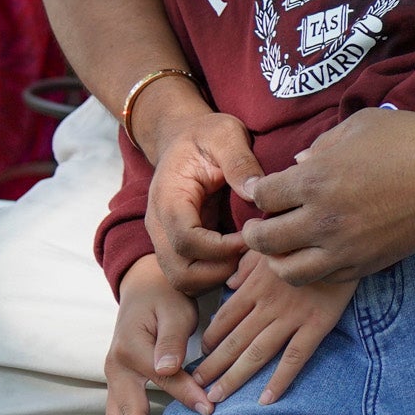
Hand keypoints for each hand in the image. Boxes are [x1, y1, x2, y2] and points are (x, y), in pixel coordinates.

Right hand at [105, 254, 210, 414]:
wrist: (144, 284)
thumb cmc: (165, 295)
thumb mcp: (174, 309)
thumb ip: (172, 340)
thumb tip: (169, 369)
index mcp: (131, 349)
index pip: (164, 379)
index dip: (188, 394)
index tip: (210, 409)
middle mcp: (116, 367)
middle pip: (124, 412)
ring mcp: (114, 377)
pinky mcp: (120, 383)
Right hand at [145, 111, 263, 293]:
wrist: (183, 137)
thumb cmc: (206, 135)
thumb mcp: (226, 134)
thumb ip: (240, 161)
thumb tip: (256, 192)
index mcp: (168, 198)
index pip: (185, 241)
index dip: (221, 247)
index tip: (252, 235)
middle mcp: (159, 225)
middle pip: (179, 271)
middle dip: (219, 270)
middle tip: (253, 252)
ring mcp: (166, 238)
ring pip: (183, 280)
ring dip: (218, 276)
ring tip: (249, 255)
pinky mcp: (179, 245)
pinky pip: (192, 274)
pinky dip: (216, 274)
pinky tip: (242, 255)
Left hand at [193, 252, 358, 405]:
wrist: (342, 237)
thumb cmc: (307, 240)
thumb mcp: (271, 246)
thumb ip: (248, 264)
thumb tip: (229, 284)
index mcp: (255, 285)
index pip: (224, 318)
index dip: (210, 339)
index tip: (201, 354)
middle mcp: (267, 305)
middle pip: (233, 341)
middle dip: (212, 366)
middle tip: (196, 386)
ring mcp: (292, 317)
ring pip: (257, 354)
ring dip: (234, 377)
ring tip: (217, 397)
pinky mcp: (317, 324)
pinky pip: (295, 357)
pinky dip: (280, 379)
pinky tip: (266, 399)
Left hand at [239, 108, 414, 285]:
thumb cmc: (412, 139)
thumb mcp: (361, 125)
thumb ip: (322, 144)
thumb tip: (298, 163)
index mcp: (317, 178)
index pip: (262, 196)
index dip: (255, 192)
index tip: (259, 190)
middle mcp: (323, 218)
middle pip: (264, 240)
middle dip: (254, 232)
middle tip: (260, 224)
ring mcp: (345, 247)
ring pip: (288, 271)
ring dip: (277, 260)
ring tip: (283, 248)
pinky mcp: (367, 264)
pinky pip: (324, 278)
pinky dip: (312, 270)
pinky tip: (316, 254)